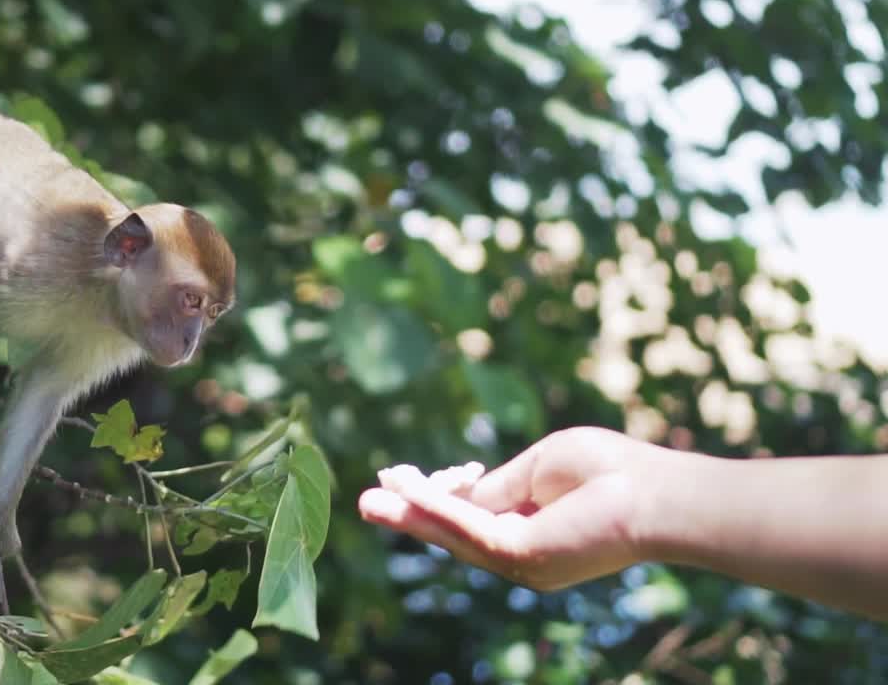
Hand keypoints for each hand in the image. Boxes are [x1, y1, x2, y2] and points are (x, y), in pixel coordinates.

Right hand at [359, 427, 659, 589]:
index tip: (406, 477)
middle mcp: (522, 557)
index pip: (475, 519)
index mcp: (531, 534)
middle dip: (411, 515)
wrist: (660, 497)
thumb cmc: (614, 472)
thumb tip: (460, 490)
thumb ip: (498, 485)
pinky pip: (466, 528)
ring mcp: (521, 561)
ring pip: (453, 534)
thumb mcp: (541, 468)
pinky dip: (433, 509)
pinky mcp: (521, 556)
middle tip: (369, 501)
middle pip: (454, 534)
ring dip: (409, 516)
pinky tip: (405, 491)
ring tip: (369, 502)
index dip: (440, 497)